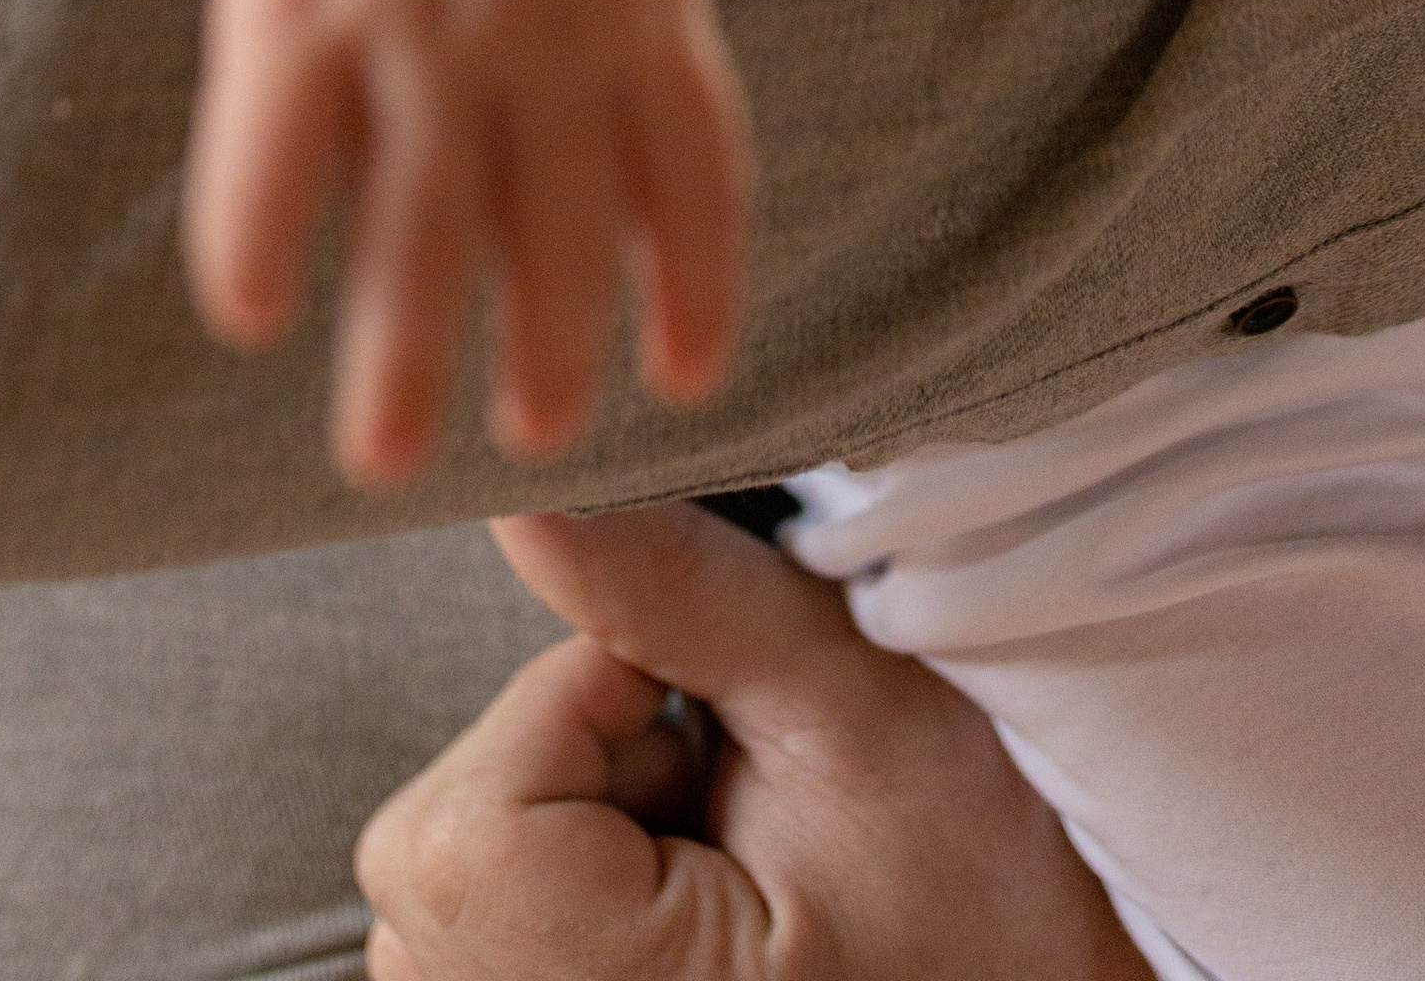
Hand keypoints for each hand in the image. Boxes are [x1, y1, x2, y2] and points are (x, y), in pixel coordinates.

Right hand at [155, 0, 751, 484]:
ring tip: (387, 457)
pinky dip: (261, 236)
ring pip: (420, 223)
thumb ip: (642, 52)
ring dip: (404, 352)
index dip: (697, 285)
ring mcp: (416, 16)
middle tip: (538, 446)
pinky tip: (251, 313)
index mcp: (639, 2)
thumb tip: (659, 214)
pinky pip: (277, 146)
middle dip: (553, 353)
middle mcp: (539, 28)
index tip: (687, 382)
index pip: (697, 172)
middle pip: (560, 226)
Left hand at [358, 503, 1145, 980]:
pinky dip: (568, 885)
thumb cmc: (982, 898)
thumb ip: (672, 592)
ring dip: (573, 827)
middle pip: (441, 848)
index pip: (469, 826)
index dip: (587, 716)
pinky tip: (687, 901)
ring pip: (456, 882)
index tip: (710, 725)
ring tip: (722, 861)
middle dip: (578, 766)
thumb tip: (526, 492)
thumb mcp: (852, 717)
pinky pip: (477, 933)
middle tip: (727, 798)